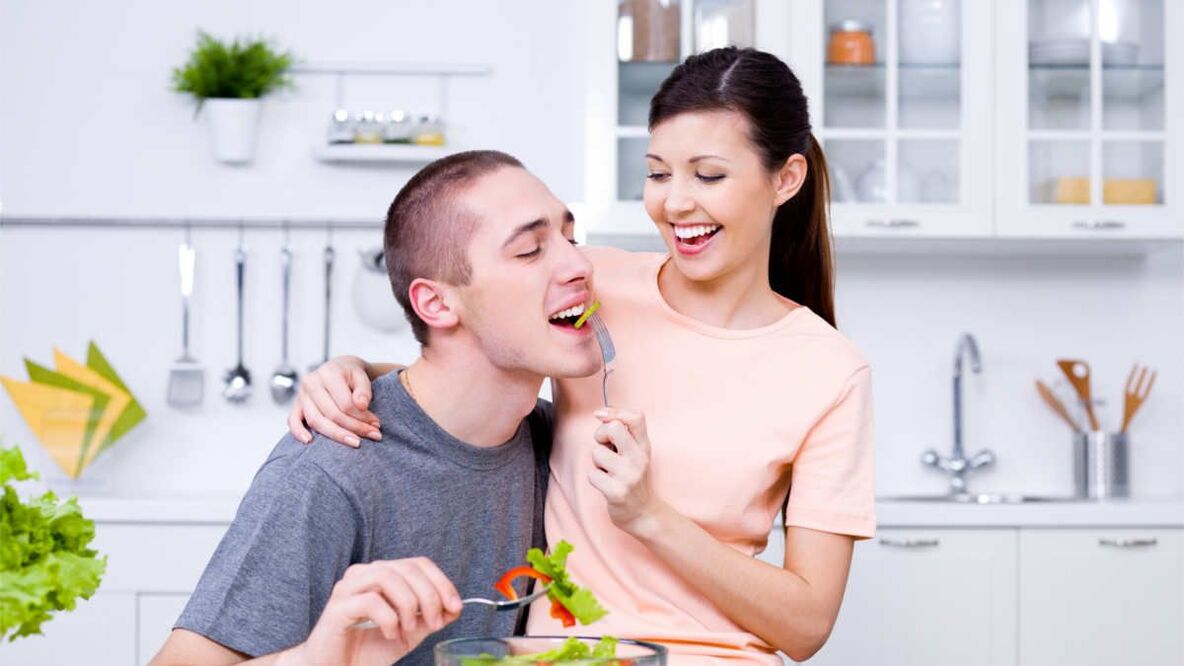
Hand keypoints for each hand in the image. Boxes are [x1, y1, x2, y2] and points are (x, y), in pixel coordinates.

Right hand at [284, 558, 462, 665]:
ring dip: (409, 605)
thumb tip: (455, 607)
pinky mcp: (337, 607)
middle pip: (407, 568)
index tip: (455, 607)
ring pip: (389, 577)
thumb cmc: (367, 650)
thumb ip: (429, 619)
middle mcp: (364, 574)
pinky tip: (390, 634)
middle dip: (430, 596)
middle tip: (434, 624)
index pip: (418, 564)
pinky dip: (388, 618)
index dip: (441, 582)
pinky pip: (370, 601)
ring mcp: (348, 588)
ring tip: (408, 629)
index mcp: (382, 575)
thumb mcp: (408, 634)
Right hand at [289, 356, 381, 446]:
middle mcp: (311, 383)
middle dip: (354, 428)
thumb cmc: (350, 374)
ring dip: (337, 435)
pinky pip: (293, 420)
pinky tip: (309, 441)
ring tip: (355, 442)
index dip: (362, 417)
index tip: (376, 424)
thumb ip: (364, 389)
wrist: (338, 368)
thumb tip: (362, 405)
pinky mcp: (296, 405)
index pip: (345, 403)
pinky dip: (298, 432)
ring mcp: (301, 395)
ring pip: (316, 420)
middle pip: (332, 414)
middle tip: (373, 435)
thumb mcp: (361, 375)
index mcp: (328, 373)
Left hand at [588, 408, 663, 536]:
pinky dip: (595, 479)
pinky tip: (607, 484)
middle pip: (614, 428)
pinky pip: (592, 475)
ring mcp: (629, 475)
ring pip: (597, 453)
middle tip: (605, 448)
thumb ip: (623, 432)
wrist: (643, 513)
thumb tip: (601, 413)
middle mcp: (639, 458)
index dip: (615, 411)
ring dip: (597, 463)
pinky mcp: (616, 492)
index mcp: (644, 445)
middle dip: (601, 435)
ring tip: (608, 471)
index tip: (602, 416)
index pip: (636, 417)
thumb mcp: (635, 451)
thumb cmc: (633, 478)